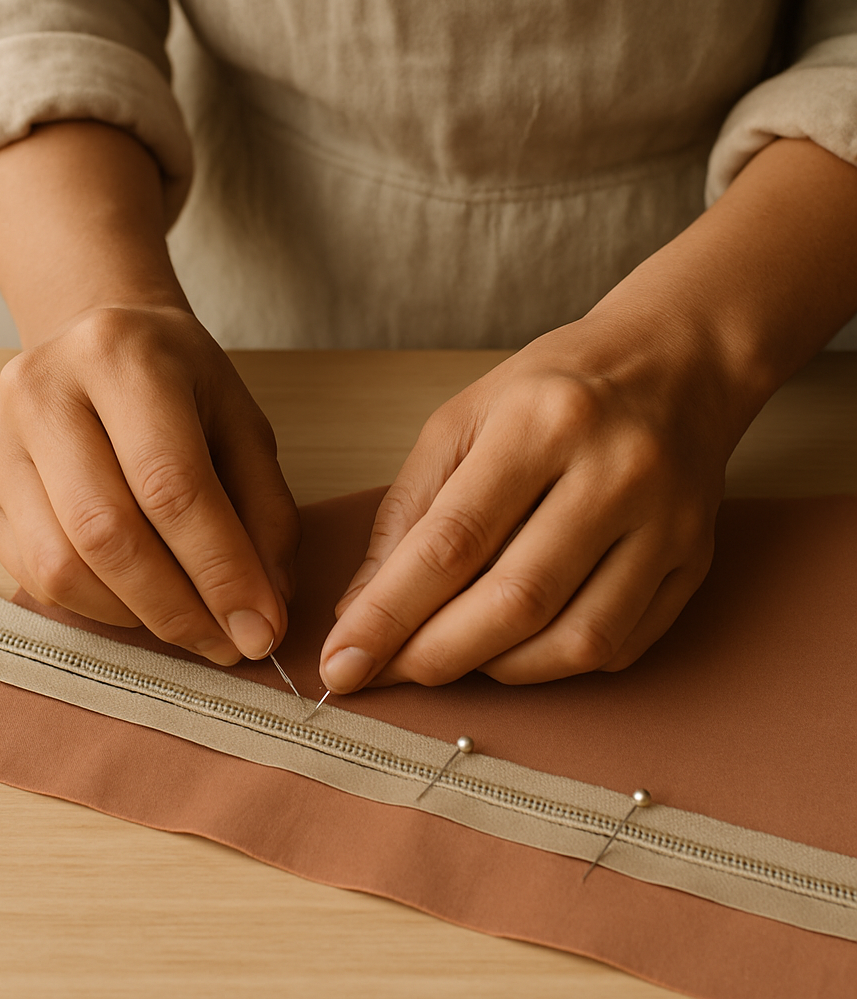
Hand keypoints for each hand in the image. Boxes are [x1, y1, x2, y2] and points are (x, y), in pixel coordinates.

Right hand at [0, 305, 299, 664]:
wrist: (101, 344)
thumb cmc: (182, 385)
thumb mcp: (243, 426)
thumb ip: (264, 513)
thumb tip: (265, 611)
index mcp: (123, 358)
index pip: (170, 484)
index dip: (220, 569)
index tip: (261, 627)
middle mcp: (46, 393)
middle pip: (107, 531)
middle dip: (178, 607)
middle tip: (230, 645)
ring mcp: (2, 444)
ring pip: (62, 565)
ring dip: (138, 617)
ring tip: (194, 628)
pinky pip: (35, 578)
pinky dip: (99, 608)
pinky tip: (144, 604)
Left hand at [320, 136, 856, 692]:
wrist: (675, 365)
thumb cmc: (552, 391)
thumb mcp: (462, 421)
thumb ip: (408, 513)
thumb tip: (362, 608)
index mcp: (542, 423)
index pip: (452, 541)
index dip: (389, 614)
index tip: (343, 662)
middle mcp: (615, 473)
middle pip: (515, 600)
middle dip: (435, 655)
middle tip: (388, 672)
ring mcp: (667, 524)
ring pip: (575, 639)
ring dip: (495, 669)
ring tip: (449, 654)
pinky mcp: (695, 563)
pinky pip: (620, 647)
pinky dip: (552, 664)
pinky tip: (515, 645)